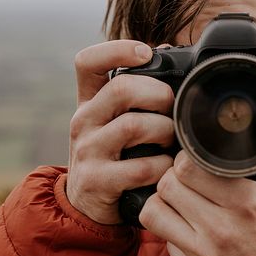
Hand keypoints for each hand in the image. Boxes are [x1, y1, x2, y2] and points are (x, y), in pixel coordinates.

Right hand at [66, 40, 175, 224]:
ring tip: (171, 141)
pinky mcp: (97, 181)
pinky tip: (165, 169)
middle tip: (173, 108)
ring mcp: (87, 151)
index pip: (87, 62)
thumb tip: (166, 50)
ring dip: (164, 131)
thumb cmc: (114, 155)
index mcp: (89, 102)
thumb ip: (137, 90)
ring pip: (133, 125)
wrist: (87, 206)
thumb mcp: (116, 121)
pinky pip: (139, 167)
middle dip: (159, 94)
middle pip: (121, 89)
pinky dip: (161, 167)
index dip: (116, 50)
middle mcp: (83, 121)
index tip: (145, 53)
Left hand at [140, 94, 255, 255]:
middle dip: (174, 176)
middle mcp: (221, 232)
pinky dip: (172, 231)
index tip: (196, 159)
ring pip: (154, 212)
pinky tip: (190, 226)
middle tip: (188, 177)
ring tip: (183, 199)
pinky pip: (163, 241)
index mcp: (247, 204)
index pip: (188, 167)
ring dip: (164, 201)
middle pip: (167, 185)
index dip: (187, 157)